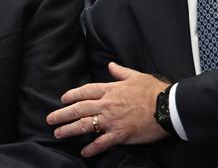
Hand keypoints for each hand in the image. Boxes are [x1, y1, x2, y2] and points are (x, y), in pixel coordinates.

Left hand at [46, 62, 169, 156]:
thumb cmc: (153, 90)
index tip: (63, 100)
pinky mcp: (120, 134)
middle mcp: (107, 104)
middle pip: (79, 109)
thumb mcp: (135, 75)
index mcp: (110, 89)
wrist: (167, 106)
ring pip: (85, 125)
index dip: (71, 95)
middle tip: (50, 119)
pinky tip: (83, 152)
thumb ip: (120, 72)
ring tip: (58, 133)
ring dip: (69, 130)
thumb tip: (111, 65)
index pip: (85, 91)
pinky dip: (91, 148)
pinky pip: (101, 143)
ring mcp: (112, 120)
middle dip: (62, 114)